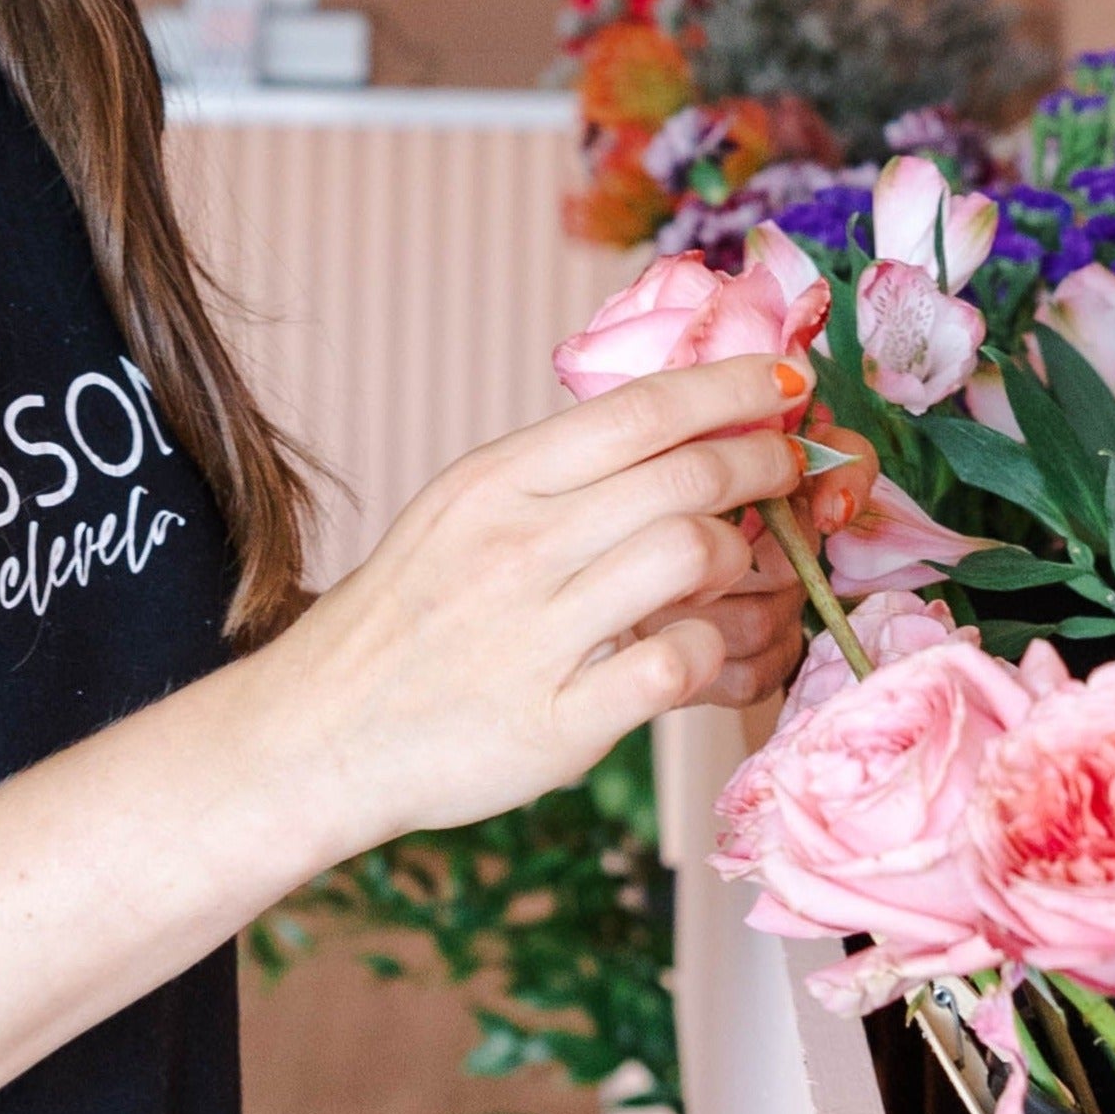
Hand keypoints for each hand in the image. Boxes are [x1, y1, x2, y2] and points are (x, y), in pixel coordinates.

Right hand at [253, 356, 813, 850]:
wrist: (321, 731)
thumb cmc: (408, 616)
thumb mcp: (460, 510)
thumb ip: (556, 473)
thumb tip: (675, 427)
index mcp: (495, 481)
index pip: (641, 409)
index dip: (732, 388)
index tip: (786, 382)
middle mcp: (516, 546)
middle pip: (685, 476)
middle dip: (766, 464)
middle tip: (793, 471)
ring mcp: (534, 636)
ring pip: (691, 556)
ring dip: (747, 557)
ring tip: (745, 566)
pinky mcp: (555, 724)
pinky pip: (675, 665)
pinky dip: (716, 653)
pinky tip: (705, 651)